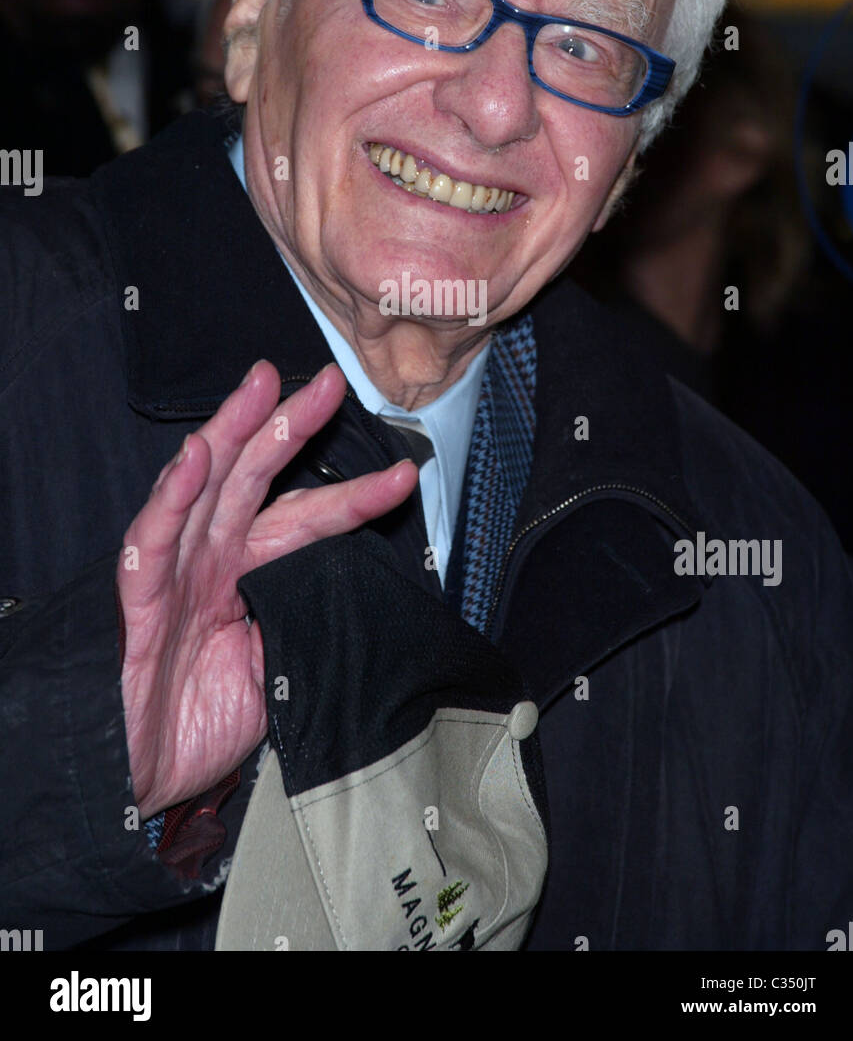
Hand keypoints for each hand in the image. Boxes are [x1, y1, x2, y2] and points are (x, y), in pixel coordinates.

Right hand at [118, 360, 416, 818]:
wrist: (139, 780)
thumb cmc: (199, 725)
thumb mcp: (277, 673)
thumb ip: (306, 623)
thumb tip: (360, 598)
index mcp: (248, 573)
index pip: (307, 520)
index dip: (354, 496)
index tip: (404, 472)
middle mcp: (212, 560)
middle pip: (254, 476)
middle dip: (291, 424)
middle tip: (333, 381)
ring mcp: (174, 573)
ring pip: (204, 487)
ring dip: (234, 431)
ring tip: (264, 387)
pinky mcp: (138, 599)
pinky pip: (154, 540)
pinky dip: (174, 497)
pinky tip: (196, 459)